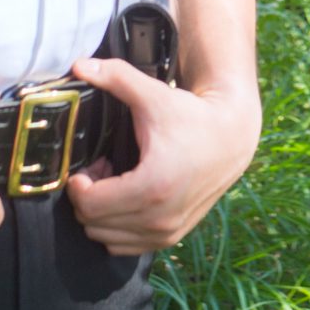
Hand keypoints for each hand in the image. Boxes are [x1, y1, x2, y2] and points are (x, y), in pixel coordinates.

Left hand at [63, 58, 260, 254]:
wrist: (232, 137)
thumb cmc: (191, 116)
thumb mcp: (154, 95)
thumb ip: (115, 77)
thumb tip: (79, 64)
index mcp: (152, 187)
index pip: (89, 205)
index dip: (77, 185)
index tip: (85, 168)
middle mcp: (160, 217)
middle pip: (93, 224)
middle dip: (88, 197)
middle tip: (99, 171)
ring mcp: (166, 232)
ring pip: (107, 238)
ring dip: (101, 213)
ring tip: (113, 184)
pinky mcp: (171, 237)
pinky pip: (125, 246)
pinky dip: (117, 226)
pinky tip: (127, 198)